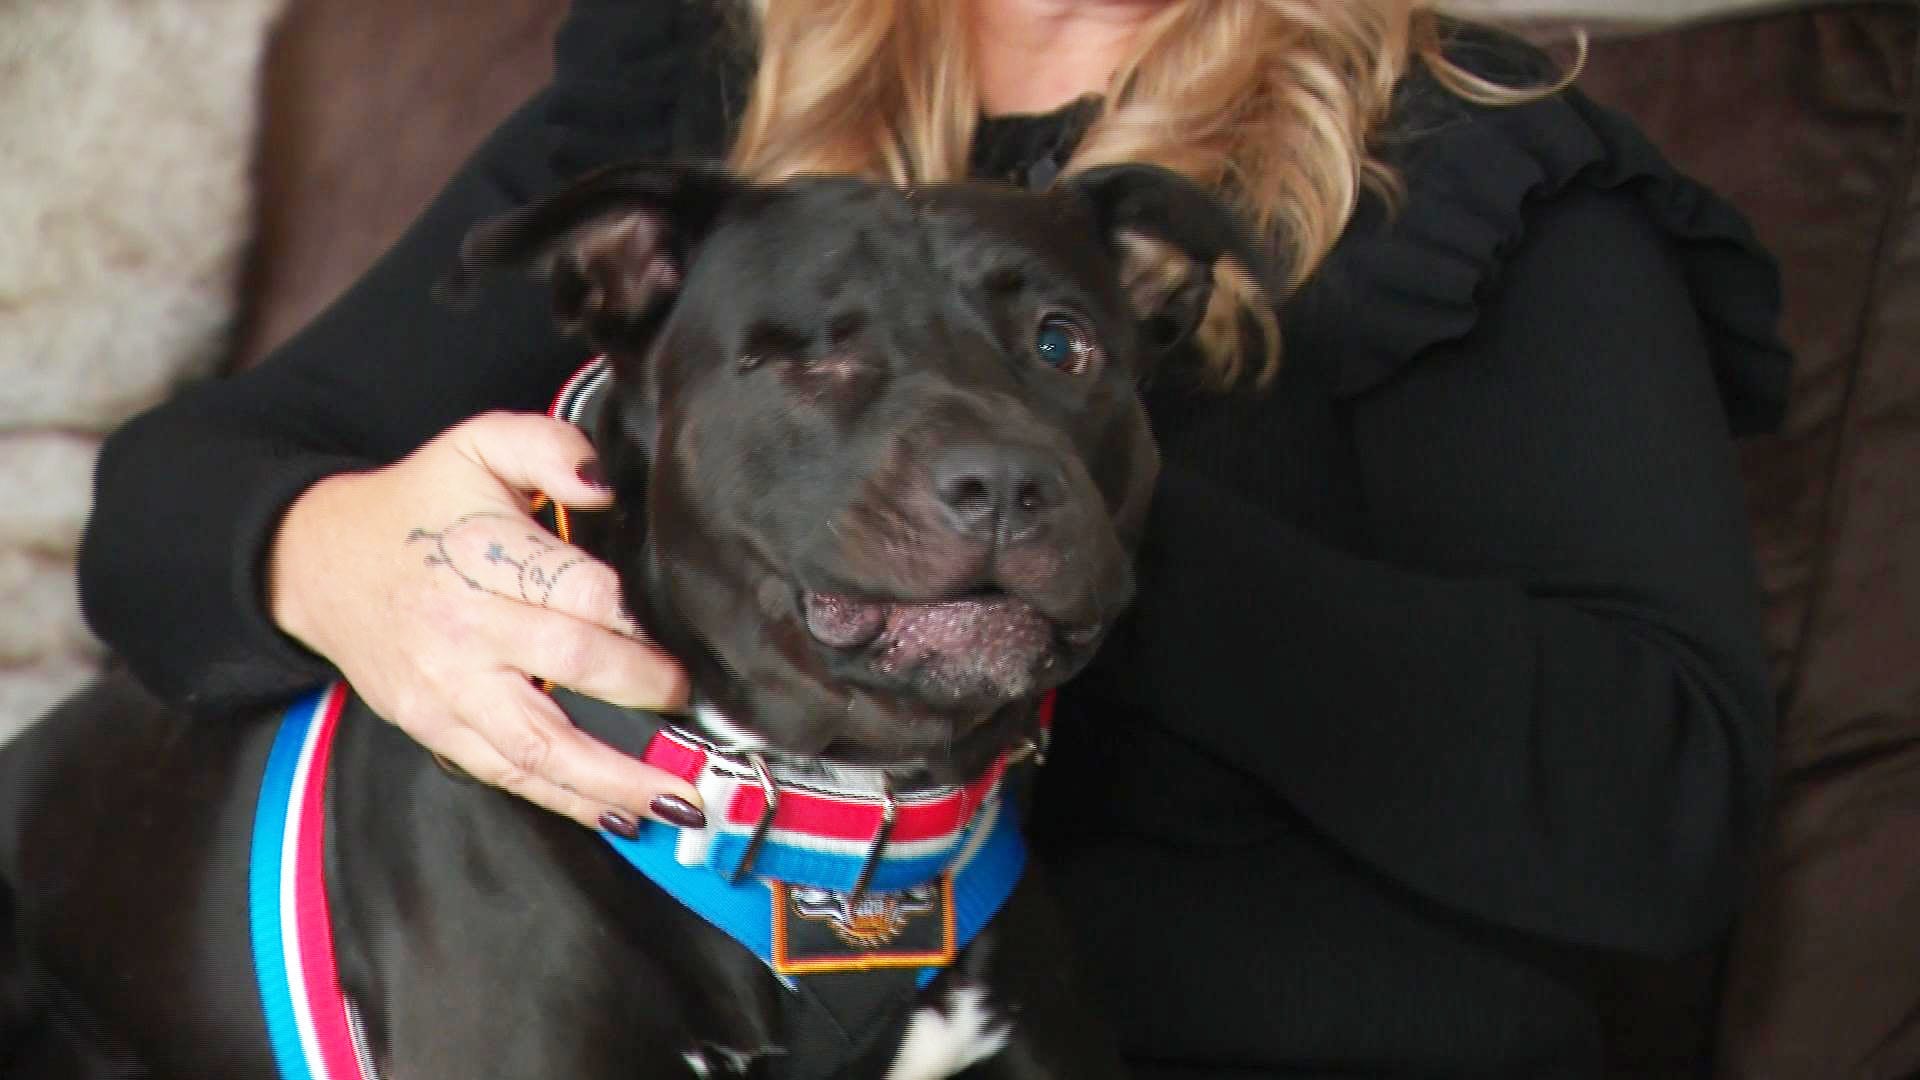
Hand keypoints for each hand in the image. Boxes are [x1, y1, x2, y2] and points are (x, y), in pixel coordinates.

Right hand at [266, 411, 704, 834]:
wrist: (320, 561)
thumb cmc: (421, 501)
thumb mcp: (479, 444)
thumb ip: (551, 449)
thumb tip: (607, 484)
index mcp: (483, 557)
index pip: (577, 593)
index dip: (637, 622)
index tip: (686, 641)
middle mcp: (465, 630)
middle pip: (568, 670)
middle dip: (643, 694)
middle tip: (695, 709)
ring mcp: (446, 690)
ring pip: (539, 747)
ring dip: (613, 781)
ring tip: (678, 805)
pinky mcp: (433, 727)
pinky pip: (506, 774)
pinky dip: (564, 801)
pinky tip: (617, 815)